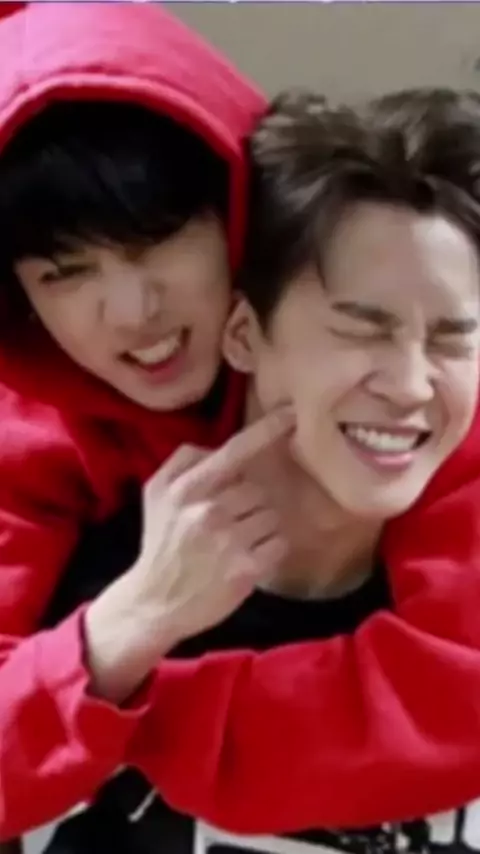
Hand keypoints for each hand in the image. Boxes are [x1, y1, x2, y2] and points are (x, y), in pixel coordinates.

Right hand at [85, 407, 293, 703]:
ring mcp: (229, 541)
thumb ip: (183, 462)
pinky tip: (248, 558)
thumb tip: (216, 448)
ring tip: (236, 543)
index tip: (291, 414)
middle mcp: (209, 511)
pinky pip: (278, 544)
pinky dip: (269, 550)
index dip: (266, 431)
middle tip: (228, 524)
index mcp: (187, 488)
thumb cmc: (160, 543)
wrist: (154, 602)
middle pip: (258, 490)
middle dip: (249, 504)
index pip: (234, 451)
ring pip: (271, 516)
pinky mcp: (246, 570)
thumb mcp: (156, 494)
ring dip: (260, 527)